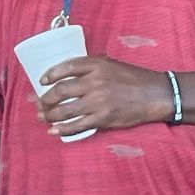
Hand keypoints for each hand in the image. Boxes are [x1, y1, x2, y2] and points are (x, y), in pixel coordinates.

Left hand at [38, 54, 167, 140]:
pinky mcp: (103, 118)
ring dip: (50, 115)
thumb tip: (68, 73)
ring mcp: (98, 101)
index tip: (42, 81)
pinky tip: (54, 130)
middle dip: (45, 99)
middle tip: (39, 104)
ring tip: (43, 117)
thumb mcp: (111, 64)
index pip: (66, 67)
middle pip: (61, 91)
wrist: (155, 94)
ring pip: (66, 110)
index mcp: (97, 65)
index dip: (51, 74)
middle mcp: (95, 82)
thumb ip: (91, 66)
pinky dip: (63, 129)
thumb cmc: (133, 78)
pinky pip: (77, 125)